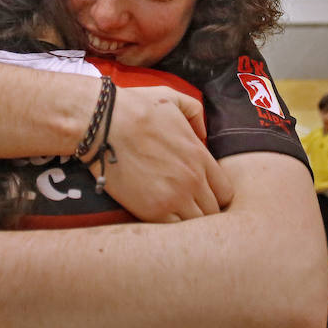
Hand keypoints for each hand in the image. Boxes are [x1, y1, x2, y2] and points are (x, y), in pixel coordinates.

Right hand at [101, 86, 233, 222]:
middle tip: (186, 205)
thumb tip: (202, 130)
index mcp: (200, 156)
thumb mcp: (171, 97)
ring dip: (187, 220)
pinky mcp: (152, 211)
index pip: (225, 191)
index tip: (201, 193)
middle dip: (202, 209)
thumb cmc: (134, 108)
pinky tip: (158, 216)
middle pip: (213, 211)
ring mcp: (174, 197)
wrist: (102, 124)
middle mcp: (193, 180)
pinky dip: (170, 227)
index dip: (215, 195)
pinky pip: (174, 230)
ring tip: (172, 213)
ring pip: (196, 224)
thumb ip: (194, 111)